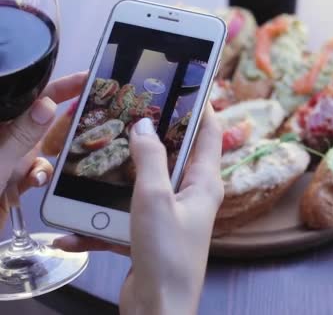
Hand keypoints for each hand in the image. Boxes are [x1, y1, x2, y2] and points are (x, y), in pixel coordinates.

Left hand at [0, 73, 86, 228]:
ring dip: (49, 157)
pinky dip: (39, 176)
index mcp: (0, 125)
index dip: (59, 85)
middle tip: (91, 117)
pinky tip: (31, 184)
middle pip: (41, 120)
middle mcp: (5, 136)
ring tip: (46, 163)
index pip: (32, 96)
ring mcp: (9, 157)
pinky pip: (38, 170)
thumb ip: (22, 134)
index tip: (88, 78)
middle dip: (63, 122)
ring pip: (44, 148)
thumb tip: (47, 104)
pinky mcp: (14, 178)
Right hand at [54, 107, 223, 314]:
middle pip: (174, 154)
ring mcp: (172, 215)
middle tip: (126, 115)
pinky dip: (103, 223)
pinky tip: (76, 231)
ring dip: (118, 181)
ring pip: (144, 185)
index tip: (185, 86)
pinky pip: (126, 218)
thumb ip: (150, 159)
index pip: (209, 133)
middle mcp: (192, 195)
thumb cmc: (167, 255)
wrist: (158, 310)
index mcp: (204, 182)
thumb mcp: (155, 198)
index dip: (200, 108)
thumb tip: (145, 125)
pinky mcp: (151, 234)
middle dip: (150, 137)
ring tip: (93, 166)